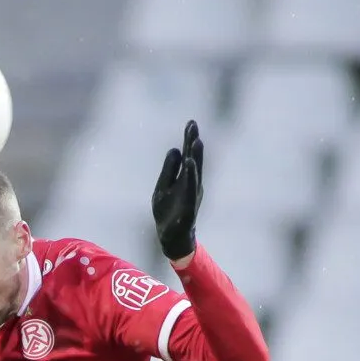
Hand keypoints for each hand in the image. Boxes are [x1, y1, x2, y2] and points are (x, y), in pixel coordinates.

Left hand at [151, 120, 204, 264]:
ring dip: (195, 157)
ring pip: (194, 173)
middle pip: (192, 160)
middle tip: (193, 124)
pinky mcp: (188, 207)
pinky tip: (189, 164)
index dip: (189, 140)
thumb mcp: (163, 188)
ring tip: (196, 141)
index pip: (187, 156)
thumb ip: (169, 170)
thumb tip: (174, 149)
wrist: (171, 238)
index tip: (191, 122)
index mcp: (185, 179)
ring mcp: (191, 195)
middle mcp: (191, 184)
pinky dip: (190, 176)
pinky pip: (190, 189)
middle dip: (192, 142)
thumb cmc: (168, 212)